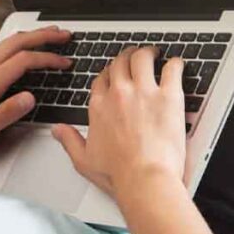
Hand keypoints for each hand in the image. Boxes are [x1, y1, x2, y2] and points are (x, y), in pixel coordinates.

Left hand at [0, 26, 71, 163]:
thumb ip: (6, 114)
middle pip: (14, 43)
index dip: (47, 59)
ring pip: (6, 45)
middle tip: (63, 34)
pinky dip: (18, 47)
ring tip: (49, 36)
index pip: (22, 61)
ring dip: (30, 38)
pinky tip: (25, 52)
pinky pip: (0, 54)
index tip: (65, 62)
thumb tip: (30, 98)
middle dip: (41, 36)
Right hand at [51, 46, 186, 198]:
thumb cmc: (118, 174)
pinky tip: (176, 65)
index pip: (101, 79)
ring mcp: (143, 92)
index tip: (115, 76)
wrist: (144, 180)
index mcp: (99, 106)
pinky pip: (172, 68)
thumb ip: (69, 141)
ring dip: (148, 53)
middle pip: (120, 63)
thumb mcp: (83, 160)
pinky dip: (175, 64)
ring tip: (154, 54)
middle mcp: (119, 94)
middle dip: (127, 57)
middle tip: (134, 57)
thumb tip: (57, 131)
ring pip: (143, 58)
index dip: (109, 74)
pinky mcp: (168, 96)